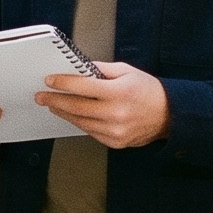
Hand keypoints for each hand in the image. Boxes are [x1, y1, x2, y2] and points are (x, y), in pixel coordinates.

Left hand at [35, 61, 168, 148]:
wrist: (170, 115)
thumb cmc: (148, 90)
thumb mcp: (126, 71)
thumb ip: (101, 70)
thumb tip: (78, 69)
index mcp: (118, 93)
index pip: (82, 87)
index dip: (63, 83)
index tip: (49, 81)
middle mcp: (116, 114)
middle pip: (76, 107)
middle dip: (55, 100)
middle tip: (42, 96)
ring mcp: (115, 131)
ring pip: (80, 122)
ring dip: (63, 113)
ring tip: (53, 105)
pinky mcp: (115, 142)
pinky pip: (90, 132)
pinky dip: (79, 123)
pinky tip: (71, 115)